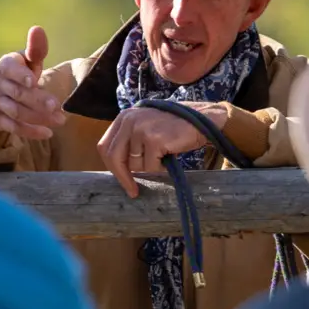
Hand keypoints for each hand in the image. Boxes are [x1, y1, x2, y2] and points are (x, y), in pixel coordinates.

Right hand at [0, 26, 64, 138]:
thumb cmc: (18, 73)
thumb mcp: (26, 60)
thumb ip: (35, 48)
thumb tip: (38, 29)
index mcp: (5, 65)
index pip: (9, 69)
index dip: (20, 74)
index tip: (34, 81)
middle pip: (17, 93)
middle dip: (37, 100)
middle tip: (56, 106)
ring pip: (16, 112)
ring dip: (38, 117)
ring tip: (59, 120)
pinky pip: (13, 127)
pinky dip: (30, 131)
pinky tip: (47, 133)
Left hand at [97, 101, 227, 197]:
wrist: (203, 120)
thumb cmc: (175, 128)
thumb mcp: (146, 127)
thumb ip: (130, 141)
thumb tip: (119, 169)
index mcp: (124, 117)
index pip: (105, 146)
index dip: (112, 167)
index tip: (122, 180)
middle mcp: (129, 120)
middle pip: (114, 157)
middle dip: (123, 177)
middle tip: (133, 191)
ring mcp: (141, 128)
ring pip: (134, 164)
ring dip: (149, 167)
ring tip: (162, 156)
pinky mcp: (153, 139)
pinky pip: (150, 166)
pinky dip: (160, 167)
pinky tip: (169, 155)